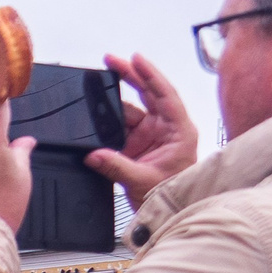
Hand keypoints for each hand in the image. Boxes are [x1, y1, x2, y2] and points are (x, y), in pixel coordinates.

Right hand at [85, 51, 197, 209]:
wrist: (167, 214)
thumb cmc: (170, 195)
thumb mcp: (143, 181)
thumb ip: (117, 166)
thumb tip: (93, 154)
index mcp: (179, 131)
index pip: (165, 95)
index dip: (151, 75)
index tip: (135, 58)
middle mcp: (166, 128)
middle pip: (148, 94)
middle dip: (130, 75)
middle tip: (110, 60)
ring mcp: (150, 136)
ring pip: (130, 110)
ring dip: (113, 101)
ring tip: (94, 88)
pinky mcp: (135, 146)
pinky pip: (119, 127)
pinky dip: (106, 122)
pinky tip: (94, 115)